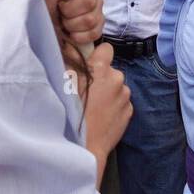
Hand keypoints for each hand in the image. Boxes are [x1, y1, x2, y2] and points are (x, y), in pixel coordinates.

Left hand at [39, 0, 102, 54]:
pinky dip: (77, 36)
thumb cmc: (45, 7)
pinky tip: (69, 33)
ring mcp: (97, 10)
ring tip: (62, 22)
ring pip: (92, 18)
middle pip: (91, 0)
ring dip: (71, 24)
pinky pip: (94, 32)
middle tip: (58, 9)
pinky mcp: (98, 27)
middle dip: (69, 9)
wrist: (45, 32)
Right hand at [81, 43, 132, 187]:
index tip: (90, 65)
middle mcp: (117, 78)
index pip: (106, 49)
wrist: (86, 145)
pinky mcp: (130, 110)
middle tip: (88, 92)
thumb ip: (72, 64)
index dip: (97, 56)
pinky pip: (121, 101)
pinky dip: (114, 106)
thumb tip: (72, 50)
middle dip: (102, 77)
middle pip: (111, 70)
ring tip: (95, 107)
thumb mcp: (64, 83)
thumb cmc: (71, 112)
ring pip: (117, 87)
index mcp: (100, 69)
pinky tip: (102, 116)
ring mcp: (125, 95)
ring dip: (109, 92)